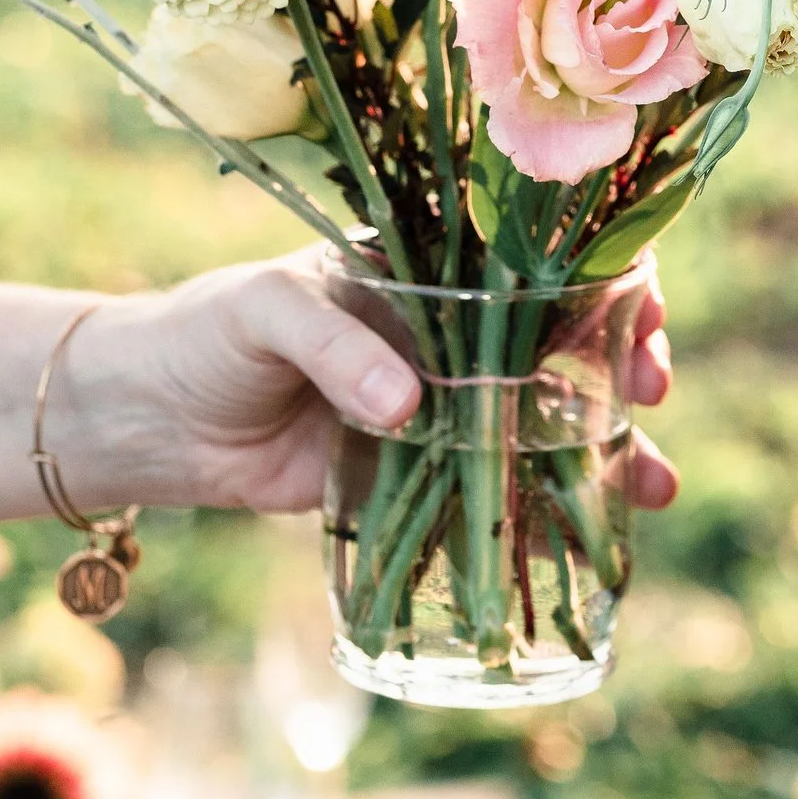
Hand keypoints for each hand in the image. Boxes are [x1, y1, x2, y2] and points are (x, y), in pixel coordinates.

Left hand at [86, 250, 681, 515]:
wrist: (144, 418)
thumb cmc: (206, 332)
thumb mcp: (267, 311)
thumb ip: (336, 345)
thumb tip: (408, 405)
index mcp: (432, 266)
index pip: (546, 256)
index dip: (608, 280)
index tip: (635, 316)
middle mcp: (455, 332)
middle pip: (570, 340)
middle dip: (627, 367)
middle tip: (648, 397)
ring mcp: (445, 407)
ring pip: (549, 423)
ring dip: (610, 453)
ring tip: (653, 487)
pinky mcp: (420, 477)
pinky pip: (496, 494)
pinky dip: (543, 521)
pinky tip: (588, 542)